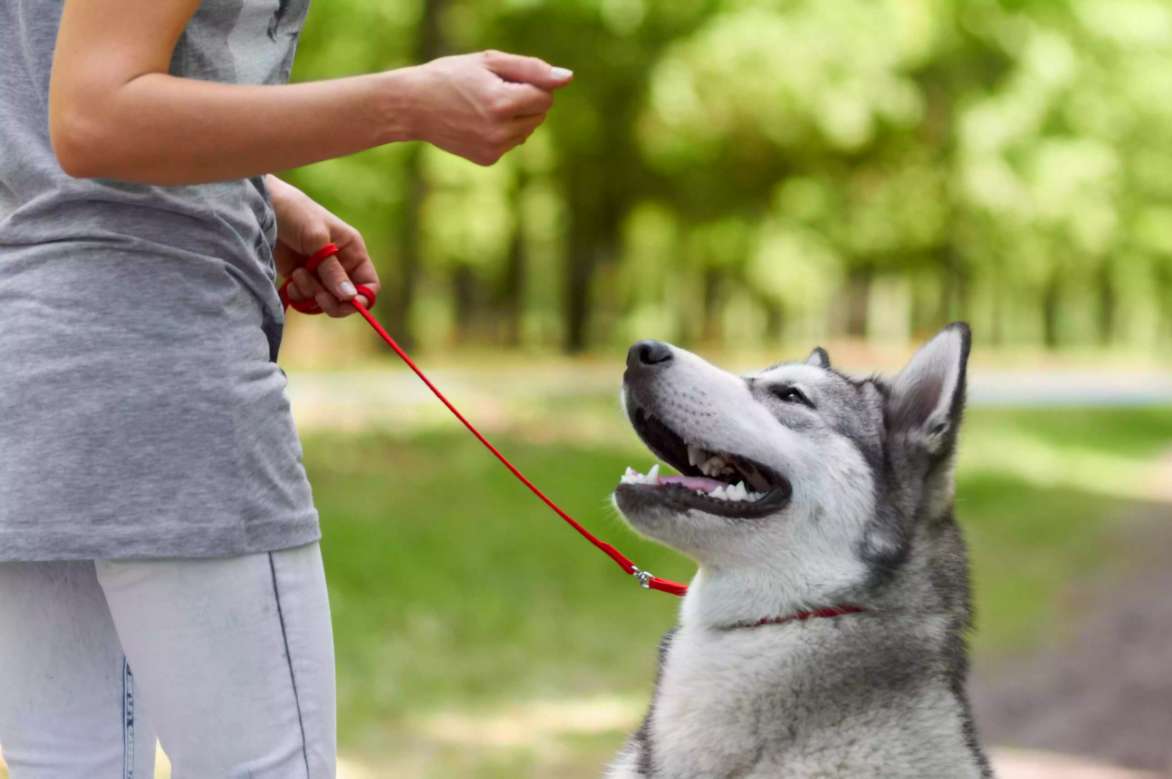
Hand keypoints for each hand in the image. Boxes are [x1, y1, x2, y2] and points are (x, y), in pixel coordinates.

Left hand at [267, 176, 380, 317]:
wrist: (263, 208)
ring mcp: (320, 272)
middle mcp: (340, 264)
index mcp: (352, 251)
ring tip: (298, 274)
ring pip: (326, 300)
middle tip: (318, 296)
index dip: (362, 298)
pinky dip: (299, 295)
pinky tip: (291, 280)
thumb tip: (351, 297)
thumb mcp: (316, 240)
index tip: (346, 303)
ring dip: (311, 293)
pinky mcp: (302, 277)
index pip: (369, 283)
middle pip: (347, 298)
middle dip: (332, 300)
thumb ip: (333, 270)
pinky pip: (307, 298)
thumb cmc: (296, 214)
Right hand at [407, 50, 572, 165]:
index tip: (504, 79)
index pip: (545, 97)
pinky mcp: (488, 159)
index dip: (529, 84)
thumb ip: (532, 69)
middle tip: (491, 91)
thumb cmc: (451, 76)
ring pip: (528, 130)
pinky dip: (503, 132)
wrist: (413, 106)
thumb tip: (567, 78)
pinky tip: (478, 123)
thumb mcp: (490, 62)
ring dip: (516, 117)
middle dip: (525, 101)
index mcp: (502, 104)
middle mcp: (500, 132)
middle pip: (540, 115)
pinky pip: (512, 143)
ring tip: (484, 107)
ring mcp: (494, 149)